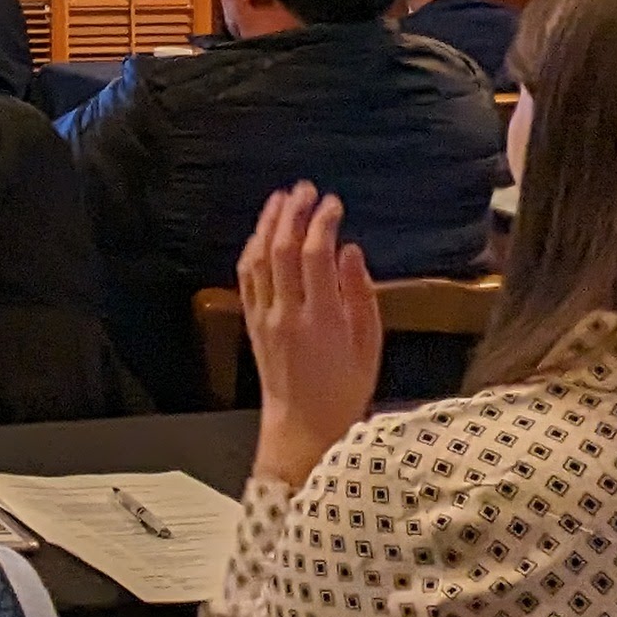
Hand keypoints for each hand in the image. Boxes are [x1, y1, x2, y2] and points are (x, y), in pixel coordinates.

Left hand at [240, 185, 383, 489]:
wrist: (303, 428)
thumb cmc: (346, 391)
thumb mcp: (370, 347)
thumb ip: (361, 296)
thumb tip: (350, 250)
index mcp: (322, 320)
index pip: (316, 256)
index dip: (323, 223)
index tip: (334, 203)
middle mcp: (288, 314)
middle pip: (283, 250)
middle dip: (293, 213)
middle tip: (305, 188)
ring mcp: (265, 317)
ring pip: (259, 259)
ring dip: (269, 224)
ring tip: (282, 198)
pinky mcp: (252, 323)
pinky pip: (247, 278)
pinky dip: (253, 249)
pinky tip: (262, 233)